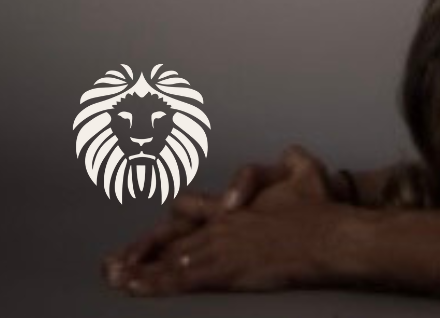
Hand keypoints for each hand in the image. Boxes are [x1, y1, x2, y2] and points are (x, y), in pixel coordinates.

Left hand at [104, 145, 337, 293]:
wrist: (328, 235)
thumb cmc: (320, 207)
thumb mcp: (306, 171)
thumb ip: (293, 160)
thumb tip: (289, 152)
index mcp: (235, 207)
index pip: (191, 214)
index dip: (167, 228)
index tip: (145, 239)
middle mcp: (223, 224)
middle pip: (171, 239)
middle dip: (140, 252)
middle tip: (111, 264)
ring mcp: (223, 247)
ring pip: (170, 259)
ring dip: (139, 270)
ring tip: (112, 277)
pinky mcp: (227, 269)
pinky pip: (183, 278)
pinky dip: (156, 282)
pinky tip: (135, 287)